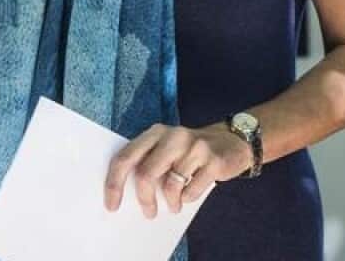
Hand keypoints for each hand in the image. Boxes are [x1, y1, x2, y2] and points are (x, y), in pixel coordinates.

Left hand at [104, 123, 251, 218]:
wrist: (232, 141)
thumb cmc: (190, 151)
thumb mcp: (166, 148)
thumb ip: (148, 162)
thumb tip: (127, 194)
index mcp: (155, 132)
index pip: (125, 157)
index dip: (114, 183)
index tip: (112, 205)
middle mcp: (173, 136)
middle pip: (146, 174)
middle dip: (144, 198)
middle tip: (148, 212)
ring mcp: (195, 147)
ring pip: (171, 185)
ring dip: (171, 202)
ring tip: (174, 205)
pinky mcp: (213, 161)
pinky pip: (192, 191)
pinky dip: (188, 199)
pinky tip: (190, 194)